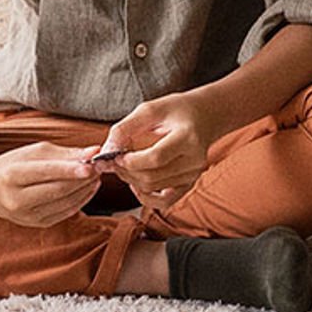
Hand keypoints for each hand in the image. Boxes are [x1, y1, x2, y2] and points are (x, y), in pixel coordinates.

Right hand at [0, 142, 108, 228]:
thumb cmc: (15, 164)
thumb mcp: (35, 152)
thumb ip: (66, 153)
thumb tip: (94, 152)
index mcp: (12, 175)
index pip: (46, 172)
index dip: (70, 169)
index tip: (91, 164)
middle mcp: (16, 199)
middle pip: (57, 190)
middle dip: (82, 179)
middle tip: (99, 167)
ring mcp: (25, 216)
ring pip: (64, 203)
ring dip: (85, 190)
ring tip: (96, 176)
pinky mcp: (36, 224)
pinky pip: (64, 213)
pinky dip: (80, 201)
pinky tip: (88, 189)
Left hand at [106, 94, 212, 208]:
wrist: (205, 117)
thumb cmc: (177, 110)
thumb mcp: (151, 109)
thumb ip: (126, 128)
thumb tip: (106, 150)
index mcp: (188, 137)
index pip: (155, 158)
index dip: (131, 161)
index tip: (115, 154)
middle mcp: (194, 160)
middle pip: (152, 177)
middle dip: (126, 171)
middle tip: (114, 161)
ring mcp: (193, 175)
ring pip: (154, 189)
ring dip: (131, 180)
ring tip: (124, 166)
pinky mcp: (189, 184)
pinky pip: (165, 202)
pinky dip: (146, 197)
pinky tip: (136, 184)